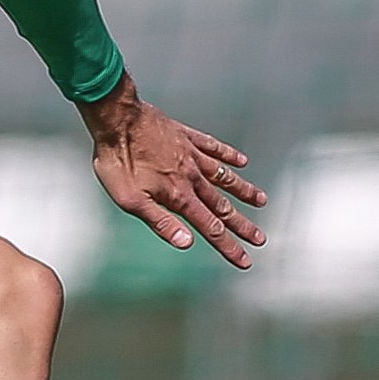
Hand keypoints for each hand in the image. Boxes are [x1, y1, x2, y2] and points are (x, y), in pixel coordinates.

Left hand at [80, 75, 265, 267]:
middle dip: (243, 225)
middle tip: (260, 239)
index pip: (210, 227)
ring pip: (225, 177)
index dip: (228, 246)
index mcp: (179, 196)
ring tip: (261, 201)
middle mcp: (191, 177)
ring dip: (244, 191)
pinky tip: (241, 160)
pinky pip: (215, 147)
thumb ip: (161, 222)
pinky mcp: (187, 137)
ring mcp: (192, 155)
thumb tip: (186, 243)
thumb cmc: (118, 160)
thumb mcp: (131, 201)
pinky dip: (230, 155)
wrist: (117, 119)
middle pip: (223, 206)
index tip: (245, 260)